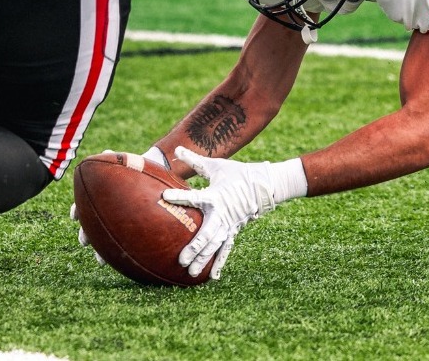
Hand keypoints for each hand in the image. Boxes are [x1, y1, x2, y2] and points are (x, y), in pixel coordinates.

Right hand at [71, 146, 170, 263]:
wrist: (154, 172)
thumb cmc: (138, 165)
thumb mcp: (127, 161)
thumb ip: (116, 159)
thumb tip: (106, 152)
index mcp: (101, 195)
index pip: (84, 205)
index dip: (78, 211)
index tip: (74, 216)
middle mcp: (105, 209)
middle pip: (91, 225)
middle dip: (87, 235)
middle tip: (85, 242)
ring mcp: (117, 219)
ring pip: (105, 238)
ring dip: (101, 250)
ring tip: (101, 260)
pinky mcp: (130, 226)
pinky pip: (126, 241)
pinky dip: (123, 251)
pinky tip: (126, 261)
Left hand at [160, 147, 306, 279]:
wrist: (263, 184)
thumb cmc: (237, 174)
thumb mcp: (216, 166)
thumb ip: (195, 161)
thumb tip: (177, 150)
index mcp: (215, 196)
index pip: (194, 196)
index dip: (180, 195)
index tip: (165, 196)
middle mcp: (222, 214)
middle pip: (206, 234)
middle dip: (194, 247)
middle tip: (180, 259)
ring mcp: (229, 225)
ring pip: (215, 246)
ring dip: (203, 259)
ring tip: (189, 272)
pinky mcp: (233, 231)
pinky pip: (225, 249)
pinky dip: (219, 263)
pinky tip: (211, 278)